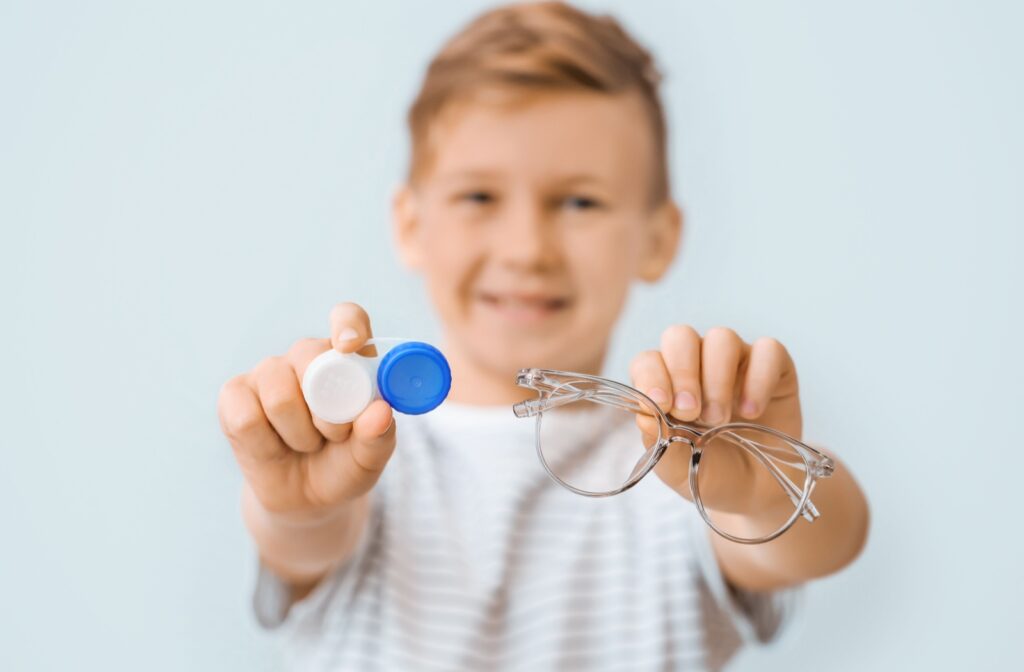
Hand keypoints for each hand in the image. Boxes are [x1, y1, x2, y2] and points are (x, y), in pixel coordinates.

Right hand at [217, 303, 396, 517]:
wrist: (306, 498)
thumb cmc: (344, 465)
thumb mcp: (370, 458)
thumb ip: (379, 436)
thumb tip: (381, 412)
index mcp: (348, 358)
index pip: (348, 319)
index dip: (347, 325)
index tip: (349, 346)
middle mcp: (306, 356)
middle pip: (308, 355)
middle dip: (327, 407)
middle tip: (336, 435)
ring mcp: (268, 373)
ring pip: (279, 396)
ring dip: (300, 434)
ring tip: (308, 444)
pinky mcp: (234, 395)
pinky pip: (246, 417)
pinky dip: (265, 445)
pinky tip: (274, 448)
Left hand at [628, 325, 801, 498]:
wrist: (757, 490)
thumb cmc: (711, 473)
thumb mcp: (680, 469)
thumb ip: (659, 443)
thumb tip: (645, 415)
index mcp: (665, 382)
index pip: (648, 360)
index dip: (651, 377)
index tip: (662, 406)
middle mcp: (697, 363)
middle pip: (681, 337)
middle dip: (683, 372)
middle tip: (691, 413)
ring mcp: (735, 359)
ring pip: (721, 338)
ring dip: (717, 379)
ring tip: (720, 419)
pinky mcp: (773, 365)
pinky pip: (768, 350)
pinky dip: (758, 379)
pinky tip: (751, 412)